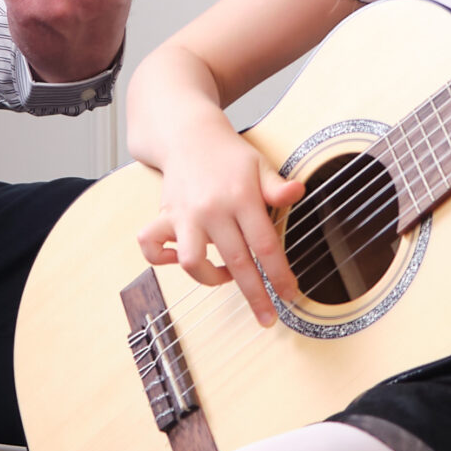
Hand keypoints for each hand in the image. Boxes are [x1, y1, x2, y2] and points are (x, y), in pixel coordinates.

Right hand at [136, 139, 304, 326]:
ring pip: (191, 261)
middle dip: (254, 294)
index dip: (278, 274)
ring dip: (210, 278)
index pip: (264, 244)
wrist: (186, 133)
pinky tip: (179, 258)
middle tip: (267, 318)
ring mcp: (184, 215)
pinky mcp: (164, 216)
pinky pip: (152, 247)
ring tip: (225, 277)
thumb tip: (298, 191)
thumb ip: (277, 186)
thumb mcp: (259, 164)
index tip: (289, 295)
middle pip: (236, 261)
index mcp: (240, 197)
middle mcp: (211, 209)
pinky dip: (162, 259)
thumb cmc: (228, 155)